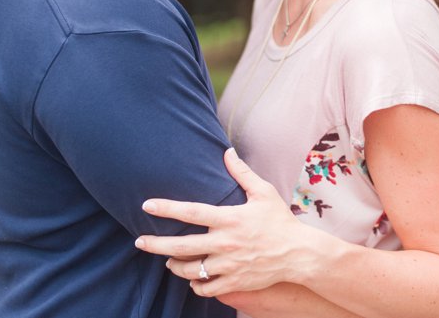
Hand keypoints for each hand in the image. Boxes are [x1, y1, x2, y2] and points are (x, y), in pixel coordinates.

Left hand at [135, 148, 321, 295]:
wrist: (299, 253)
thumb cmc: (280, 220)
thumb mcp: (264, 192)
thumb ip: (242, 173)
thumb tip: (227, 151)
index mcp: (230, 219)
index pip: (191, 212)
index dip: (167, 208)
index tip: (146, 205)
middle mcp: (226, 243)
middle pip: (181, 246)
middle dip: (156, 244)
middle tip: (139, 242)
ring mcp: (229, 265)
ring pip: (190, 270)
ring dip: (175, 266)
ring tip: (168, 260)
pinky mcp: (234, 282)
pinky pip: (206, 288)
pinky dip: (196, 284)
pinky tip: (193, 278)